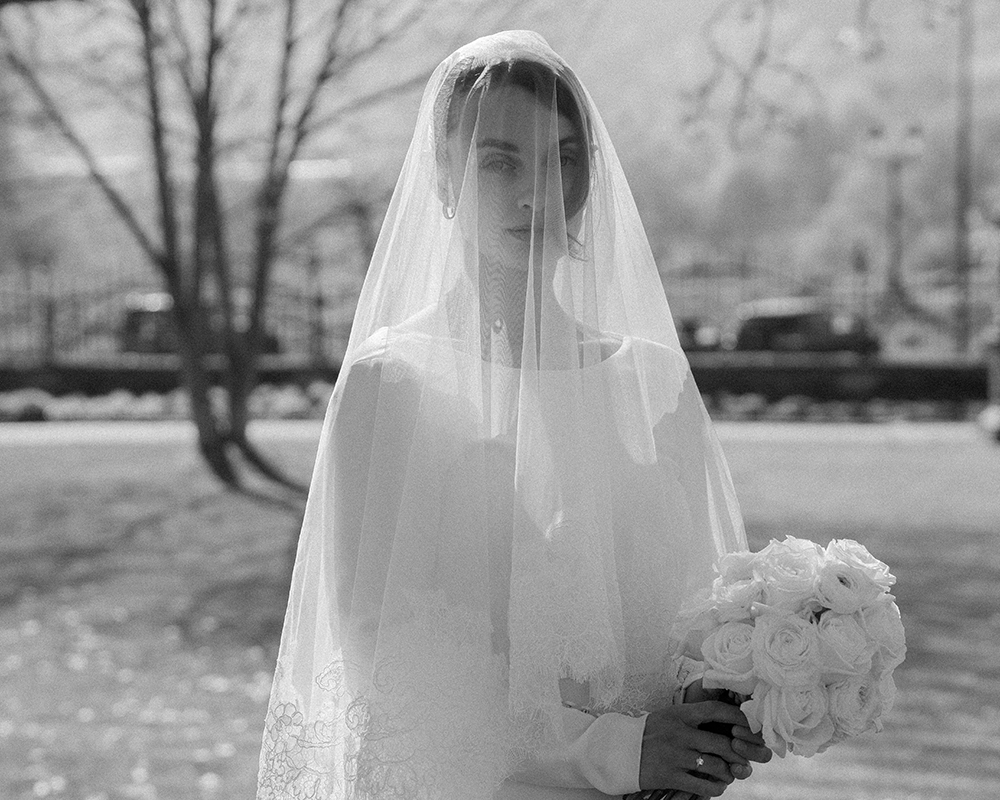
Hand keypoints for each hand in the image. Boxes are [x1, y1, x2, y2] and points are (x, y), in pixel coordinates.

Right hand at [638, 701, 753, 797]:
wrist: (619, 751)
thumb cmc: (649, 733)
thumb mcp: (668, 716)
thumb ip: (693, 717)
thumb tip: (725, 722)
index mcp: (679, 715)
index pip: (715, 710)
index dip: (737, 718)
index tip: (748, 725)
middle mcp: (679, 733)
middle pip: (722, 743)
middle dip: (738, 754)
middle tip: (742, 758)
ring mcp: (675, 756)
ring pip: (717, 766)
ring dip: (728, 773)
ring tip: (729, 774)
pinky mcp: (670, 776)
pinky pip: (704, 786)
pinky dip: (716, 788)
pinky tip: (716, 786)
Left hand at [683, 680, 772, 772]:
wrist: (676, 719)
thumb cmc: (697, 696)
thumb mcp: (712, 686)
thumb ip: (729, 683)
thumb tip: (746, 686)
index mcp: (749, 707)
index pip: (765, 714)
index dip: (758, 717)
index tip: (742, 714)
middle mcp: (750, 726)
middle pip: (766, 735)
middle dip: (754, 735)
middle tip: (735, 731)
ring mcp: (744, 745)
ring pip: (763, 753)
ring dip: (752, 751)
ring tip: (734, 744)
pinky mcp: (733, 762)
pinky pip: (746, 770)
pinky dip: (743, 771)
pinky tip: (733, 770)